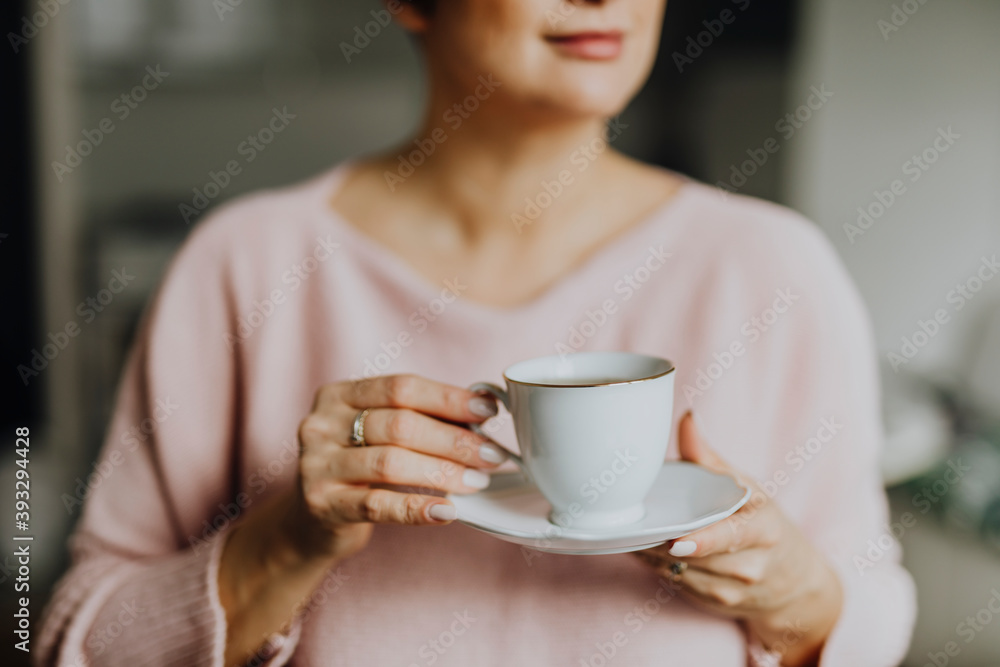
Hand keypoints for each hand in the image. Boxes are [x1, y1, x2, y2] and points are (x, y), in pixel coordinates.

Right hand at [287, 374, 507, 561]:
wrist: (311, 521)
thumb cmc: (358, 468)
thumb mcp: (379, 434)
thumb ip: (420, 418)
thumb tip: (482, 411)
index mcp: (339, 394)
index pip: (402, 387)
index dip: (448, 398)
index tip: (488, 411)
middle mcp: (321, 424)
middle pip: (400, 424)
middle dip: (454, 440)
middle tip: (492, 455)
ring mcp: (316, 464)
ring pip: (390, 462)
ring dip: (442, 472)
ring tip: (476, 482)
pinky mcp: (321, 504)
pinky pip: (376, 505)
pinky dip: (416, 508)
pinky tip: (446, 511)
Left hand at [634, 413, 842, 666]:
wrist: (793, 583)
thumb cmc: (763, 523)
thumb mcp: (747, 487)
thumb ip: (710, 457)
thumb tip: (687, 419)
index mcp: (762, 530)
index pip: (731, 537)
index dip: (703, 541)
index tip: (677, 540)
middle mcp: (750, 565)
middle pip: (694, 555)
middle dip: (661, 539)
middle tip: (633, 521)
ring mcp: (730, 590)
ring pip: (678, 570)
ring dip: (651, 552)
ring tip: (631, 529)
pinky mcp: (712, 602)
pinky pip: (672, 581)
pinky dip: (653, 563)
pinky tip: (641, 546)